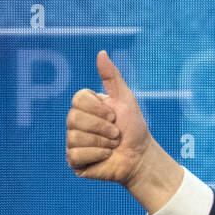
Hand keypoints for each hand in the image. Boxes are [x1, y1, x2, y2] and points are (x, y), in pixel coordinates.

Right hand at [66, 51, 147, 184]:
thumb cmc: (134, 128)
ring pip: (75, 137)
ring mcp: (73, 141)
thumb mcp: (125, 99)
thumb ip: (112, 77)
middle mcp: (75, 122)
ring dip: (101, 143)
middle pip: (74, 118)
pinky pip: (76, 154)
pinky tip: (106, 157)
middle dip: (102, 127)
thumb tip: (101, 53)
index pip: (78, 99)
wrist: (141, 157)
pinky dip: (96, 155)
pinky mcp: (74, 161)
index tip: (114, 116)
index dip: (99, 109)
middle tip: (116, 134)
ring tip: (113, 146)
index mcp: (85, 106)